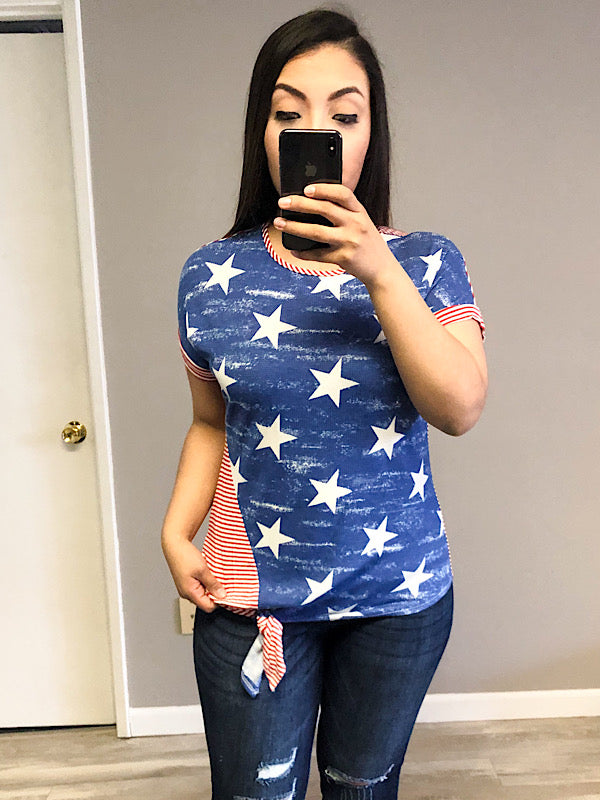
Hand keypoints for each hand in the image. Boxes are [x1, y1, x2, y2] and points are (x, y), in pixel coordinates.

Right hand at [162, 537, 225, 612]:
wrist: (174, 544)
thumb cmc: (184, 556)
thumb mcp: (203, 570)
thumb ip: (213, 584)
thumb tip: (221, 595)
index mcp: (189, 593)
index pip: (208, 607)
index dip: (219, 600)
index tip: (226, 591)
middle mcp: (186, 593)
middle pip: (206, 601)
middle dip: (215, 592)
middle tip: (219, 580)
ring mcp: (185, 588)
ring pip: (203, 592)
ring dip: (210, 585)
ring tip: (211, 574)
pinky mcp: (186, 582)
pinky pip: (199, 586)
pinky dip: (205, 580)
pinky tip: (206, 572)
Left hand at [274, 183, 395, 287]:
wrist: (382, 270)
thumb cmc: (367, 244)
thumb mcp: (362, 223)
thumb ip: (344, 213)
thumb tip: (311, 205)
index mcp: (360, 212)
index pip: (342, 193)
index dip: (324, 189)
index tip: (307, 188)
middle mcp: (356, 224)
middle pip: (324, 209)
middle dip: (300, 204)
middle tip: (283, 202)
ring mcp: (349, 242)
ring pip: (316, 231)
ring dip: (294, 226)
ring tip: (279, 222)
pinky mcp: (343, 258)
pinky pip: (317, 254)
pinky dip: (303, 253)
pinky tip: (293, 250)